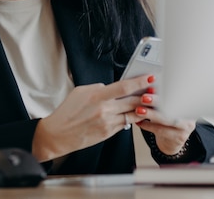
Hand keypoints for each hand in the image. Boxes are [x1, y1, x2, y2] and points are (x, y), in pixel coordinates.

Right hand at [32, 74, 153, 161]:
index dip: (140, 82)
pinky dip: (130, 118)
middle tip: (155, 90)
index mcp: (97, 96)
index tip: (150, 77)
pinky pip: (124, 124)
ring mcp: (108, 122)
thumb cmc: (67, 112)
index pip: (124, 87)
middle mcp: (104, 110)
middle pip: (133, 101)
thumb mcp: (79, 92)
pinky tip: (132, 114)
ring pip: (132, 114)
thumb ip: (97, 88)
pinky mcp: (108, 133)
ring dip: (141, 108)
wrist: (58, 134)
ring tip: (147, 102)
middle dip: (146, 95)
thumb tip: (110, 87)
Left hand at [135, 92, 195, 154]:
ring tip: (138, 110)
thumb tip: (147, 83)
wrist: (170, 139)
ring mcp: (186, 127)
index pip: (178, 94)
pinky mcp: (179, 137)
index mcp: (187, 102)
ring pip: (167, 120)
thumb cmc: (165, 117)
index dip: (164, 90)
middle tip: (143, 98)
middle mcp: (190, 114)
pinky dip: (148, 125)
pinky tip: (139, 122)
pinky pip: (161, 131)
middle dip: (157, 102)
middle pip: (173, 106)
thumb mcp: (164, 105)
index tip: (151, 88)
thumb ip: (159, 96)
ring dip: (151, 114)